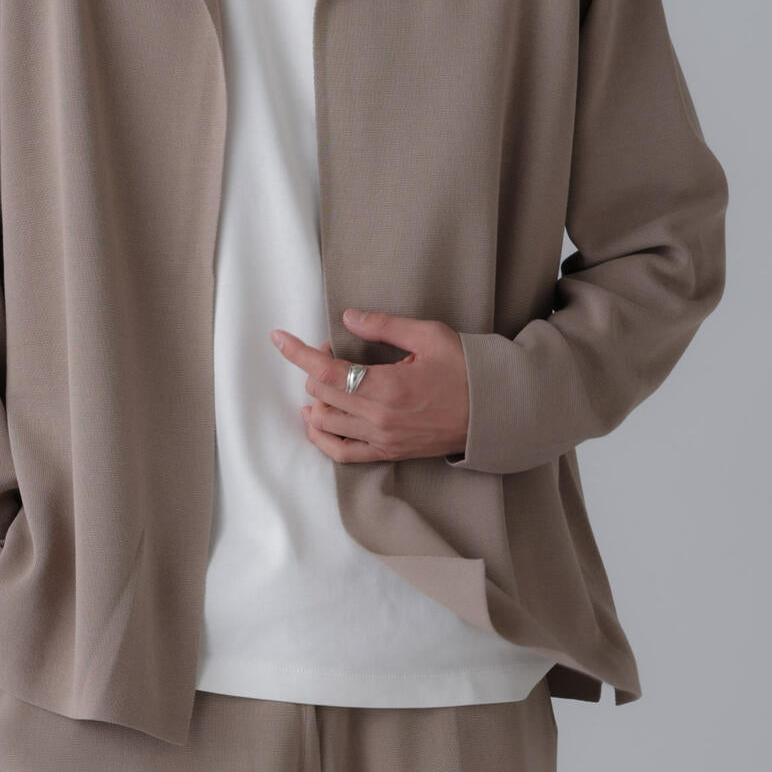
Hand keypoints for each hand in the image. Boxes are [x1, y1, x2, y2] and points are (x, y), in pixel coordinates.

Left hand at [267, 307, 469, 462]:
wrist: (493, 412)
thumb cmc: (465, 369)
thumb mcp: (428, 335)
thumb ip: (383, 326)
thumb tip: (347, 317)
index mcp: (386, 387)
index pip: (324, 372)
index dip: (296, 353)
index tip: (278, 337)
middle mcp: (378, 418)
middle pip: (320, 394)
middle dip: (316, 368)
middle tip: (335, 350)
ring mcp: (382, 439)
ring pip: (324, 423)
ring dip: (316, 399)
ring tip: (328, 380)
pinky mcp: (388, 453)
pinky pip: (341, 453)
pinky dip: (321, 437)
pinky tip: (316, 420)